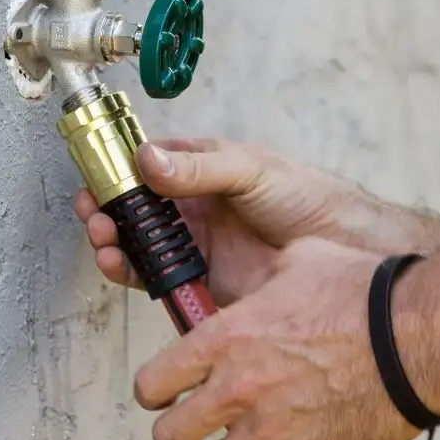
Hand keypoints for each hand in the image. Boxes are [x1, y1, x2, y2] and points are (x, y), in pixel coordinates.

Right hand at [75, 136, 439, 305]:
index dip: (117, 171)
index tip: (97, 179)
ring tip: (105, 241)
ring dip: (114, 241)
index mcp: (202, 169)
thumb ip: (200, 167)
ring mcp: (196, 245)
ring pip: (140, 244)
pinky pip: (157, 278)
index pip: (147, 166)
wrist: (343, 250)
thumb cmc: (306, 197)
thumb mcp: (252, 170)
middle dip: (108, 210)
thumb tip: (148, 159)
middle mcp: (194, 206)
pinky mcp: (202, 281)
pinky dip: (132, 272)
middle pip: (135, 208)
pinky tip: (121, 266)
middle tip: (96, 215)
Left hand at [131, 236, 429, 439]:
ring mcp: (270, 431)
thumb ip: (261, 277)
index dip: (155, 389)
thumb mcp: (300, 259)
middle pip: (169, 434)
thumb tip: (254, 277)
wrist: (418, 333)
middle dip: (178, 431)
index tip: (164, 391)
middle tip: (192, 425)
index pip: (155, 381)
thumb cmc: (364, 290)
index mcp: (229, 336)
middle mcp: (238, 388)